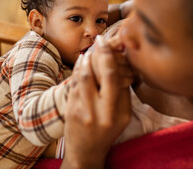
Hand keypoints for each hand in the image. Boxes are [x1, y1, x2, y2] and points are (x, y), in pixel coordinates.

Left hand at [61, 36, 131, 168]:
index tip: (109, 44)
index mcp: (115, 113)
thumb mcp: (123, 117)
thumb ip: (122, 95)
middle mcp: (98, 112)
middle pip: (98, 75)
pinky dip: (78, 71)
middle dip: (99, 54)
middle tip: (99, 40)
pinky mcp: (69, 110)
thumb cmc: (107, 133)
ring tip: (89, 51)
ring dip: (86, 60)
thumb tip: (119, 68)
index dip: (110, 58)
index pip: (113, 79)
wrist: (85, 153)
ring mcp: (81, 111)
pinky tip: (81, 64)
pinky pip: (74, 85)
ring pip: (83, 77)